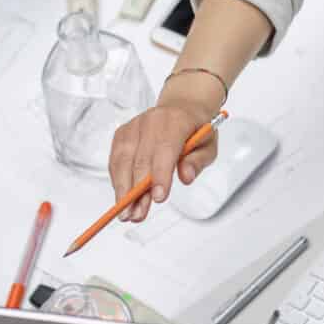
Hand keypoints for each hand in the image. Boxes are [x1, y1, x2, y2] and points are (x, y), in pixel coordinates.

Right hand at [104, 77, 223, 224]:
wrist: (181, 108)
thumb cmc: (195, 129)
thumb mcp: (208, 145)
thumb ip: (198, 162)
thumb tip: (186, 177)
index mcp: (176, 121)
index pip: (165, 149)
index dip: (160, 175)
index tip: (158, 198)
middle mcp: (151, 121)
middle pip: (140, 159)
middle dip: (137, 191)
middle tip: (138, 215)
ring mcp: (134, 126)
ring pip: (122, 161)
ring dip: (123, 190)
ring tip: (126, 213)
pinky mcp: (122, 134)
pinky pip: (115, 160)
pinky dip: (117, 180)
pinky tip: (122, 197)